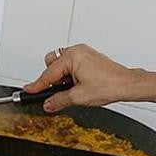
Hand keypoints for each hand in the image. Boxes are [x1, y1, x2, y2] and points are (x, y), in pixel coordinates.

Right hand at [22, 44, 143, 112]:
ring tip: (73, 89)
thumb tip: (48, 104)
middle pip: (51, 64)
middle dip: (52, 79)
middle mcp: (77, 51)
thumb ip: (59, 100)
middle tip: (59, 92)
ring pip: (61, 64)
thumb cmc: (109, 85)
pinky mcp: (88, 57)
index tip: (28, 91)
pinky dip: (70, 74)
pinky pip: (71, 63)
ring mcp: (83, 53)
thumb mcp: (79, 97)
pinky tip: (78, 85)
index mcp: (72, 57)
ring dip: (61, 77)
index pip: (48, 74)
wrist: (126, 84)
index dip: (37, 85)